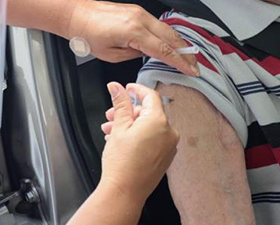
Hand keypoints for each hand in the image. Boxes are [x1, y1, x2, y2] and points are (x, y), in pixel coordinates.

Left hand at [67, 0, 198, 74]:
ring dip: (179, 42)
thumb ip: (133, 56)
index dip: (180, 62)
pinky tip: (171, 42)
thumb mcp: (110, 55)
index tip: (191, 70)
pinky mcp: (137, 10)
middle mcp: (139, 19)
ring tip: (187, 56)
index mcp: (133, 32)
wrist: (78, 15)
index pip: (164, 50)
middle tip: (195, 65)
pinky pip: (158, 23)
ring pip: (166, 28)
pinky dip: (167, 34)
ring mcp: (139, 12)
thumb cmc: (88, 35)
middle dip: (186, 52)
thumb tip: (146, 54)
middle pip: (171, 37)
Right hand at [98, 82, 178, 203]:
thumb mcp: (118, 126)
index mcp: (159, 122)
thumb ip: (120, 102)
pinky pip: (152, 139)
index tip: (126, 88)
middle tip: (111, 115)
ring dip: (130, 125)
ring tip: (111, 131)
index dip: (136, 89)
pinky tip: (121, 140)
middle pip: (148, 112)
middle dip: (127, 112)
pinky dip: (138, 136)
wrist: (124, 192)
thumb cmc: (122, 163)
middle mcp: (169, 133)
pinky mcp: (165, 157)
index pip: (150, 96)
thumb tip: (116, 87)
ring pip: (148, 126)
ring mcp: (169, 146)